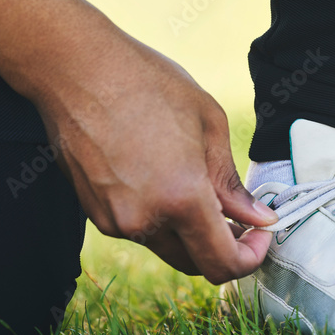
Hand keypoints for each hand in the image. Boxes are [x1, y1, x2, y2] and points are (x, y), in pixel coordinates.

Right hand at [35, 31, 276, 283]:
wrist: (76, 69)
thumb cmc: (146, 83)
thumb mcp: (208, 122)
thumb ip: (232, 182)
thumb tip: (258, 218)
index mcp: (182, 198)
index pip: (223, 265)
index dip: (248, 259)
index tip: (258, 237)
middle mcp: (146, 220)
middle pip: (194, 264)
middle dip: (220, 248)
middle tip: (234, 216)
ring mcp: (115, 220)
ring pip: (165, 245)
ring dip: (185, 230)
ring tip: (190, 182)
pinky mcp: (94, 213)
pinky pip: (137, 228)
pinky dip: (155, 215)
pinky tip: (154, 173)